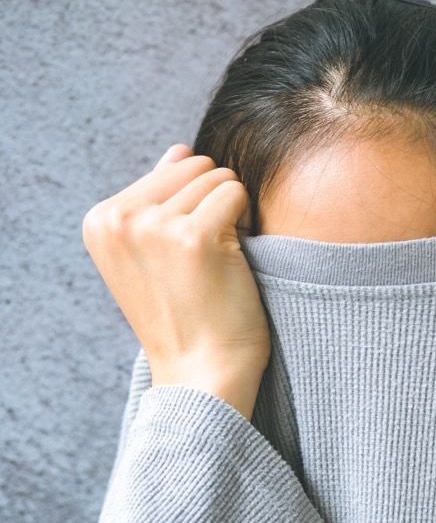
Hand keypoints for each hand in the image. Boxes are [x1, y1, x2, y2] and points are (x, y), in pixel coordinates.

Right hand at [82, 144, 268, 420]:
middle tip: (208, 258)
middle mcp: (119, 217)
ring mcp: (154, 225)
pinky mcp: (195, 237)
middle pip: (196, 166)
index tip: (186, 255)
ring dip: (233, 217)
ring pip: (220, 178)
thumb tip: (180, 149)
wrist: (202, 373)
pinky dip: (248, 224)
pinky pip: (238, 195)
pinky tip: (234, 262)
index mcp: (100, 219)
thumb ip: (162, 196)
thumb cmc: (187, 315)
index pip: (172, 168)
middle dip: (215, 204)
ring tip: (218, 264)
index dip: (196, 205)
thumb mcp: (155, 252)